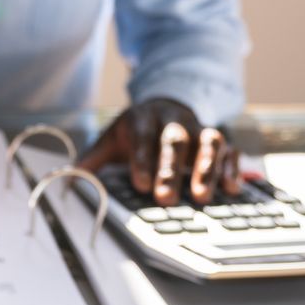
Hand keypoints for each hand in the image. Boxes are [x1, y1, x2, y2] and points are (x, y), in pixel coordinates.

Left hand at [77, 98, 254, 205]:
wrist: (165, 106)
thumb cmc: (137, 130)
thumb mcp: (112, 138)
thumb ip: (94, 157)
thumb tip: (71, 175)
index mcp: (145, 117)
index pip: (144, 136)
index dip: (143, 159)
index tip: (141, 184)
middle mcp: (175, 120)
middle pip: (176, 140)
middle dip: (171, 169)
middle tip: (166, 198)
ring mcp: (200, 129)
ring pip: (209, 141)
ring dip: (207, 168)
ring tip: (203, 195)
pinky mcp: (220, 141)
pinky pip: (231, 150)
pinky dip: (232, 167)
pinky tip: (231, 188)